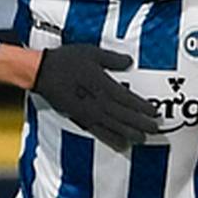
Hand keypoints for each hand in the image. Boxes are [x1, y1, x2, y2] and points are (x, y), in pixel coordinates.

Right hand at [31, 44, 158, 149]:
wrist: (42, 73)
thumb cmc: (66, 61)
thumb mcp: (92, 53)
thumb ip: (112, 59)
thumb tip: (128, 61)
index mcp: (103, 85)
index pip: (128, 100)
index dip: (143, 107)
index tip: (155, 113)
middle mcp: (98, 102)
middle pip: (125, 116)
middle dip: (141, 124)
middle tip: (155, 130)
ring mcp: (89, 113)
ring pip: (114, 127)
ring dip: (130, 134)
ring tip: (143, 140)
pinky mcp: (80, 119)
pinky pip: (98, 132)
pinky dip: (111, 139)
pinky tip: (121, 144)